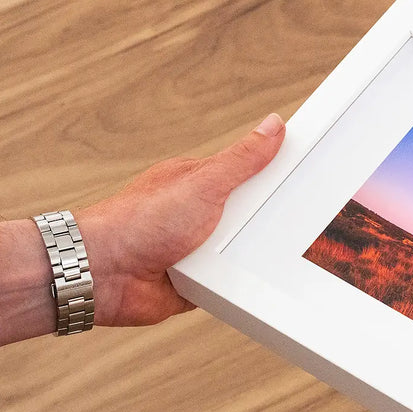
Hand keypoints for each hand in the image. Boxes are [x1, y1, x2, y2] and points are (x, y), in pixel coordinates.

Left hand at [76, 113, 284, 325]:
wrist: (104, 275)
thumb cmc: (141, 221)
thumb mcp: (204, 183)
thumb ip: (242, 159)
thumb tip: (273, 124)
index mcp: (199, 182)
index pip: (248, 173)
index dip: (274, 176)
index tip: (308, 176)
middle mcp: (198, 215)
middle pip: (250, 217)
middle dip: (265, 225)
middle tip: (289, 227)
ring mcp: (195, 250)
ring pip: (242, 254)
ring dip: (247, 260)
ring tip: (253, 258)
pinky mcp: (195, 284)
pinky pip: (229, 285)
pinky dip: (235, 286)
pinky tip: (242, 284)